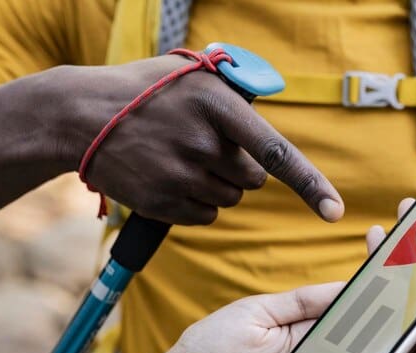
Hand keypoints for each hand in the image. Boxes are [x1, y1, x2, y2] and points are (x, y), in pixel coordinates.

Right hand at [56, 55, 343, 224]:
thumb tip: (266, 100)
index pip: (275, 151)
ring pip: (230, 198)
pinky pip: (206, 215)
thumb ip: (232, 88)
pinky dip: (197, 203)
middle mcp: (202, 143)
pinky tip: (170, 177)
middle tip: (207, 147)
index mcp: (216, 105)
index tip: (335, 210)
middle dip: (241, 168)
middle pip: (254, 179)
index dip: (310, 183)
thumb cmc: (144, 92)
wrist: (79, 117)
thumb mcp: (189, 75)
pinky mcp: (164, 202)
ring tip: (181, 158)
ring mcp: (181, 176)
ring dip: (217, 184)